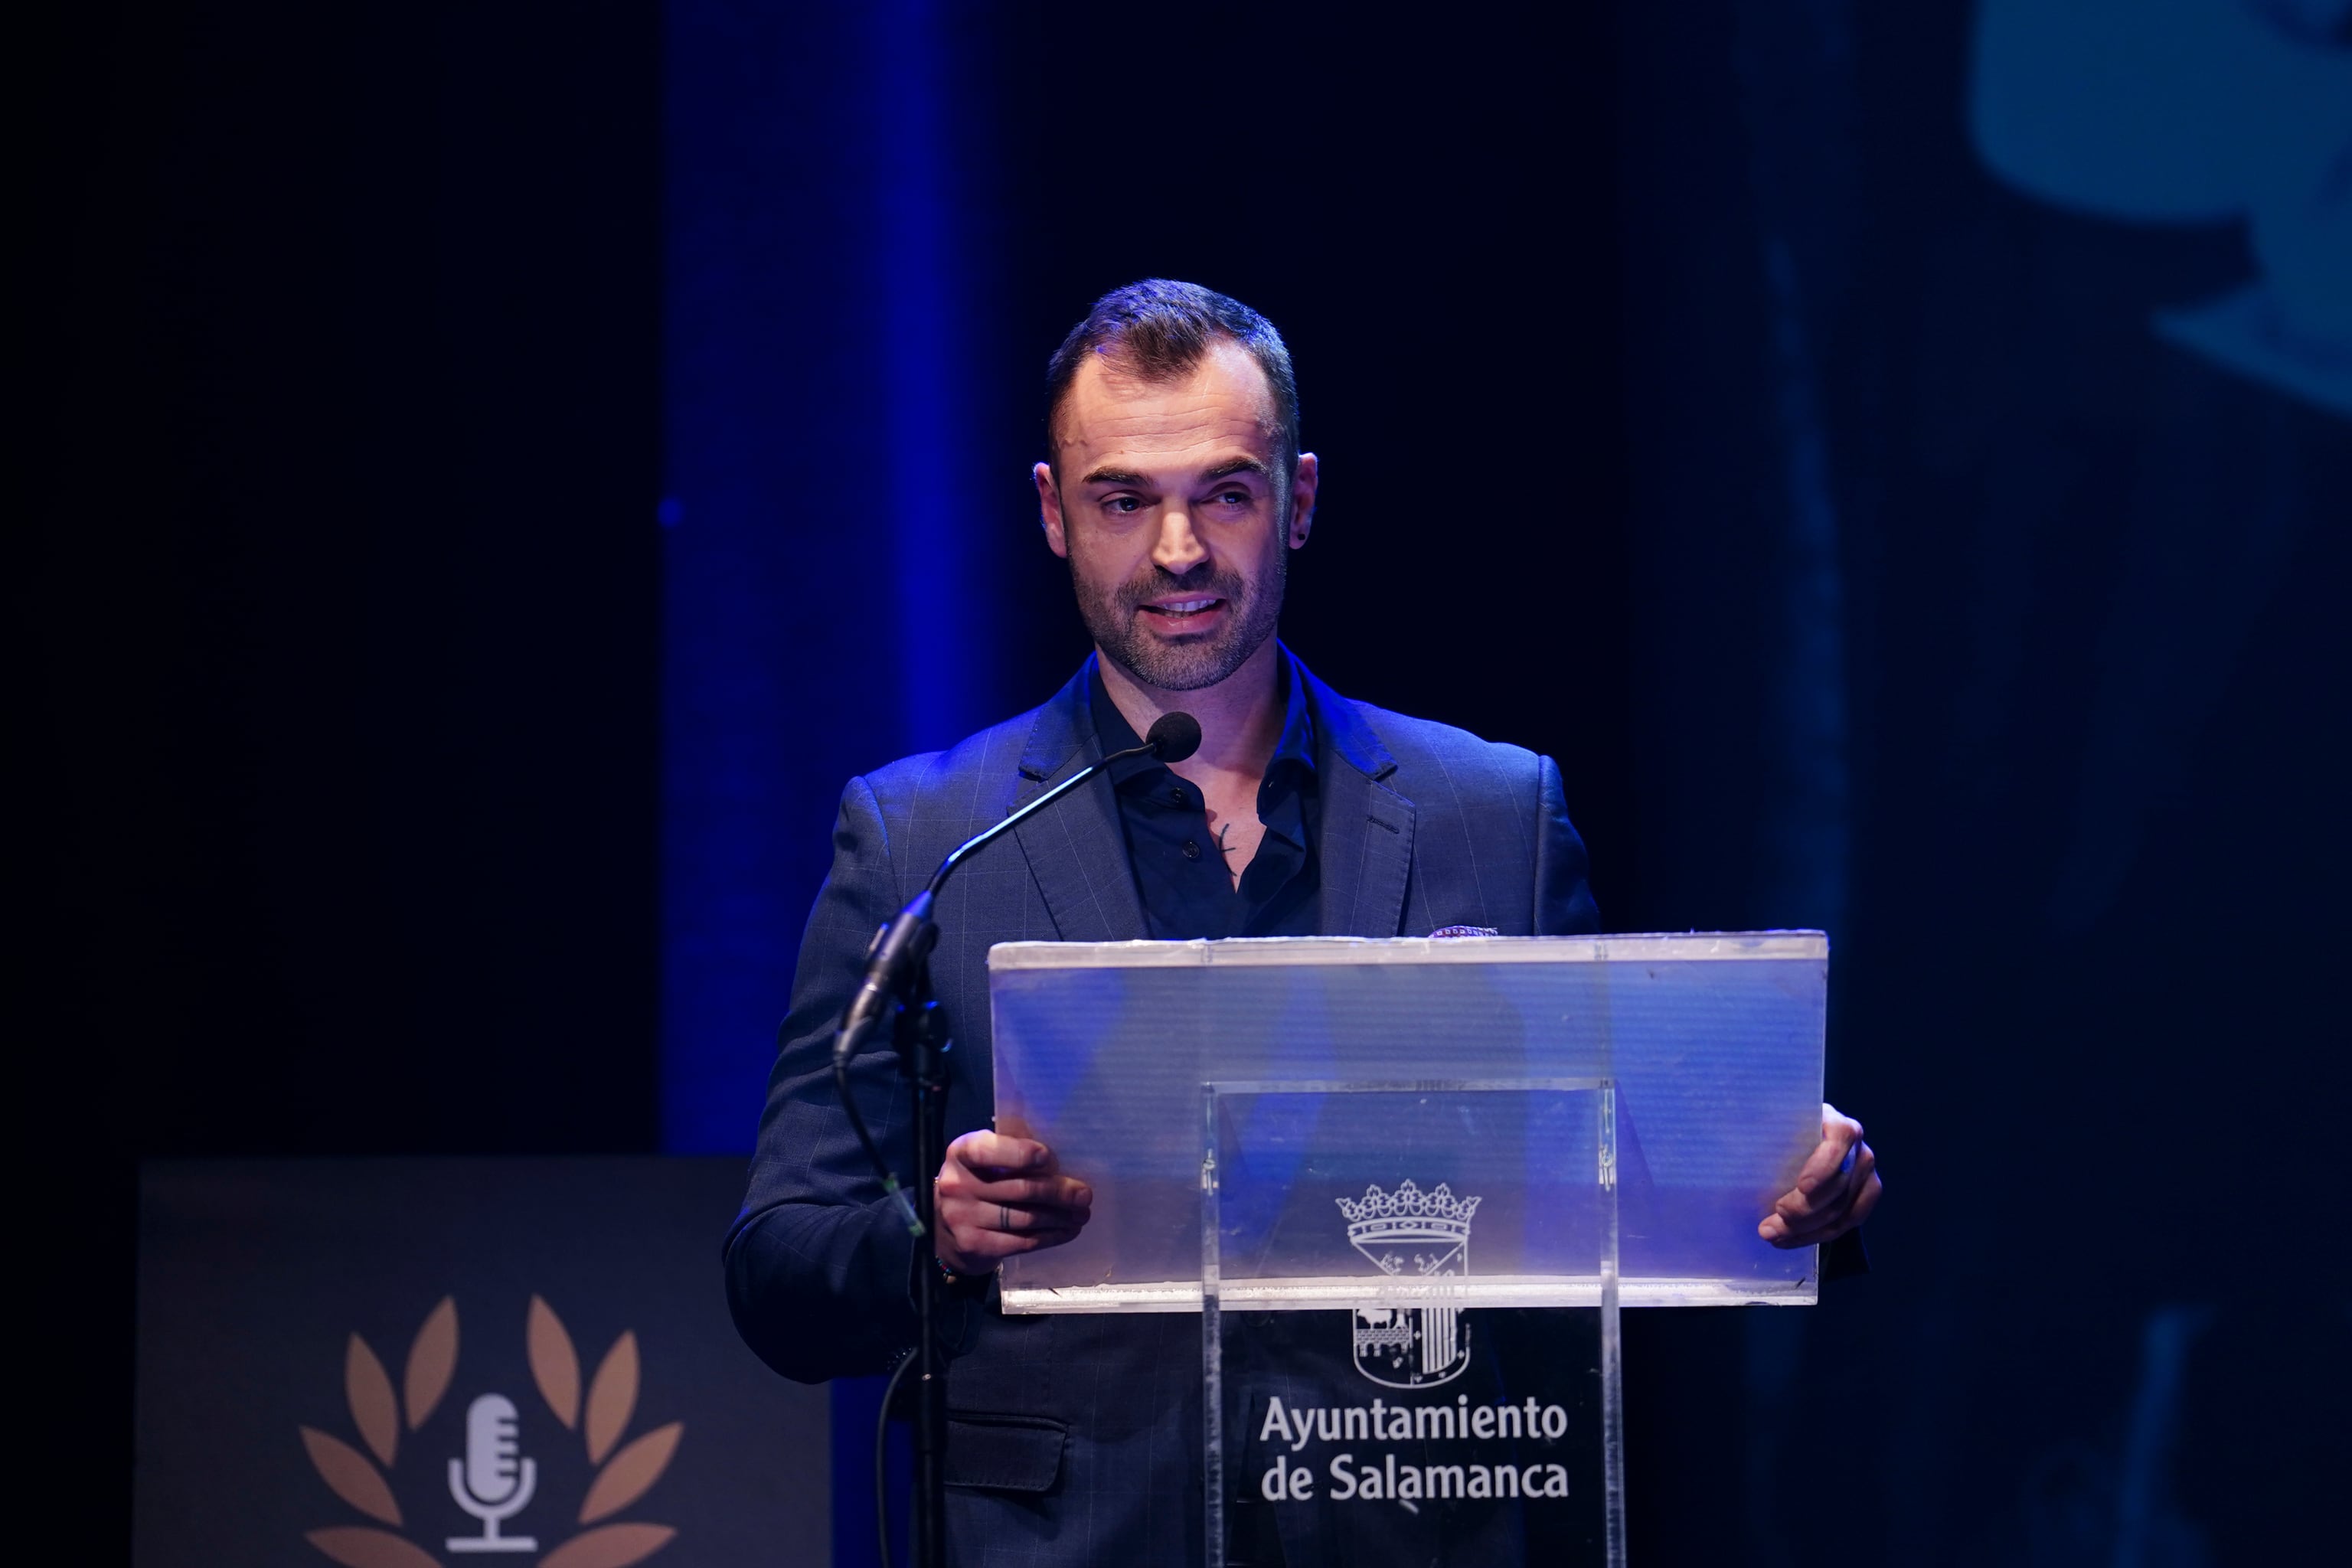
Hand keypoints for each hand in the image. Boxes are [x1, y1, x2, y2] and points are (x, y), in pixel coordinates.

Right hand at [933, 1131, 1092, 1275]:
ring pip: (1024, 1217)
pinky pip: (1021, 1241)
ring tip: (1081, 1214)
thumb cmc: (977, 1183)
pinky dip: (1050, 1237)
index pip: (988, 1150)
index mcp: (961, 1153)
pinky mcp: (974, 1244)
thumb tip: (1061, 1162)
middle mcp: (957, 1184)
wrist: (946, 1230)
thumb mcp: (983, 1162)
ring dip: (1059, 1217)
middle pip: (1018, 1188)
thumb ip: (1009, 1154)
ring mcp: (962, 1217)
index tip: (1047, 1157)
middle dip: (1057, 1192)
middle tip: (1084, 1195)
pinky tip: (1067, 1231)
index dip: (1019, 1153)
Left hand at [1759, 1102, 1880, 1247]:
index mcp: (1836, 1123)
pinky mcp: (1868, 1192)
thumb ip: (1766, 1135)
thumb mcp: (1776, 1126)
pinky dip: (1818, 1235)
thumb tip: (1729, 1147)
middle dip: (1802, 1212)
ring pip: (1842, 1211)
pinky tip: (1792, 1239)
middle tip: (1769, 1226)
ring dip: (1805, 1230)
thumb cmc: (1783, 1131)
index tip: (1802, 1187)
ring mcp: (1866, 1172)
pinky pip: (1850, 1222)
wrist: (1805, 1138)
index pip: (1840, 1140)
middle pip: (1837, 1186)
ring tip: (1773, 1236)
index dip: (1823, 1165)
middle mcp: (1858, 1147)